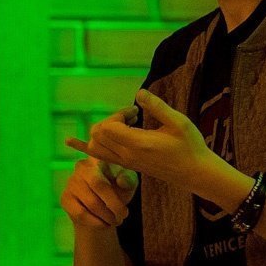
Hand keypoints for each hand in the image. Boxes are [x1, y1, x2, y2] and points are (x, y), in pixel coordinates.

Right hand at [60, 156, 139, 228]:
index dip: (118, 178)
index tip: (126, 194)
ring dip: (106, 215)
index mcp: (98, 157)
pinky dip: (95, 222)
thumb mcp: (129, 183)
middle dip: (114, 204)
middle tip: (124, 215)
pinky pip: (80, 213)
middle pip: (99, 185)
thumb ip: (129, 179)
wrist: (102, 208)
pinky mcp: (65, 198)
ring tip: (116, 221)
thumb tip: (121, 181)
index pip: (106, 165)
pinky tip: (104, 224)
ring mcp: (71, 182)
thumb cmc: (119, 189)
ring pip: (91, 202)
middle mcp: (81, 166)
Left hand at [65, 89, 215, 191]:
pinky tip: (70, 141)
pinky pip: (98, 156)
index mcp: (138, 145)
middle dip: (111, 119)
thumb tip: (138, 93)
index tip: (136, 112)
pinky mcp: (127, 166)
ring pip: (95, 146)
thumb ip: (157, 107)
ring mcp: (125, 163)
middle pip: (98, 134)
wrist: (194, 173)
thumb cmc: (190, 146)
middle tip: (133, 116)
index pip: (108, 126)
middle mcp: (127, 156)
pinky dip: (86, 146)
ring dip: (105, 129)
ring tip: (126, 124)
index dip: (118, 114)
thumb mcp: (179, 122)